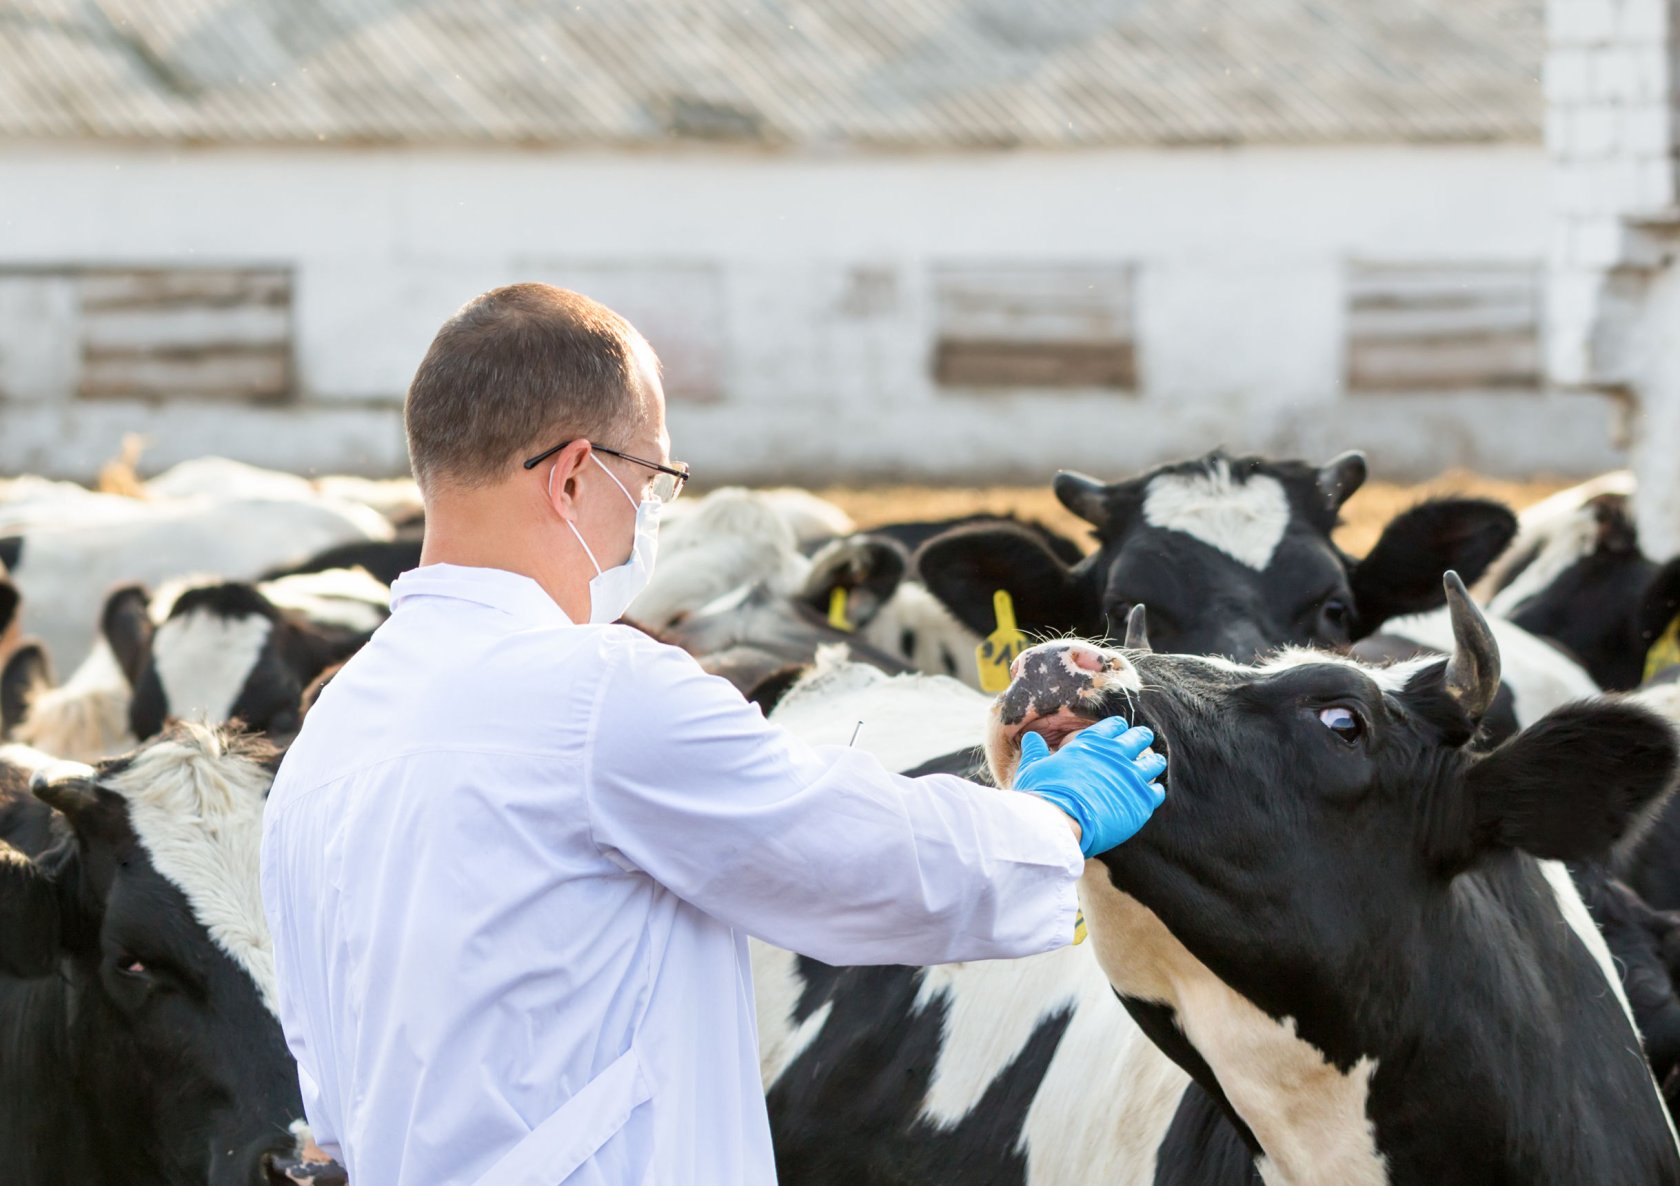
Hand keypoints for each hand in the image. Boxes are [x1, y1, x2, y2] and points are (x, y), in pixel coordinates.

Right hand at [1014, 716, 1166, 856]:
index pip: (1114, 726)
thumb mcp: (1033, 767)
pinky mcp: (1141, 802)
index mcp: (1091, 743)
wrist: (1058, 823)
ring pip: (1154, 762)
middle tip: (1142, 742)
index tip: (1120, 731)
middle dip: (1141, 738)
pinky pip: (1158, 791)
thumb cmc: (1043, 795)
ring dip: (1153, 763)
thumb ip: (1035, 750)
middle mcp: (1115, 755)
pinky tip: (1149, 794)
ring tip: (1152, 765)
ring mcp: (1130, 777)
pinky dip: (1155, 791)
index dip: (1118, 728)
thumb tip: (1031, 737)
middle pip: (1140, 738)